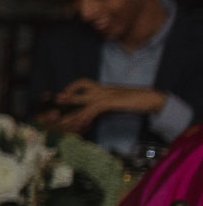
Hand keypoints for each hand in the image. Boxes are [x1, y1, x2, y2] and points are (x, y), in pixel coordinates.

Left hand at [47, 80, 164, 129]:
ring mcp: (107, 95)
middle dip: (65, 99)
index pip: (83, 82)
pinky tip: (80, 123)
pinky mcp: (112, 102)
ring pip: (84, 103)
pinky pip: (94, 109)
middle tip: (53, 105)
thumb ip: (104, 105)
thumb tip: (94, 113)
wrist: (151, 98)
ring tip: (61, 120)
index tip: (63, 95)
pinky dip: (86, 116)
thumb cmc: (135, 101)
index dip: (72, 87)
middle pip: (78, 92)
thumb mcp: (116, 102)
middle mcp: (102, 89)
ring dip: (72, 112)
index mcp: (103, 87)